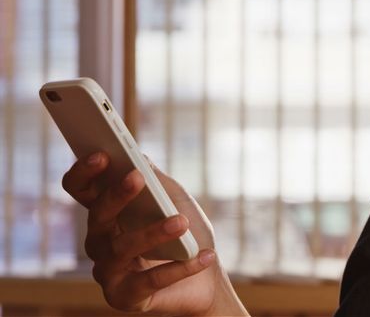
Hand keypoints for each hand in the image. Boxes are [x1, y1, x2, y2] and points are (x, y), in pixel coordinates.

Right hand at [61, 152, 247, 315]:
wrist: (207, 281)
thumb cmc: (187, 235)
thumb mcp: (175, 201)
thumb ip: (156, 180)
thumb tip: (138, 156)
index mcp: (108, 214)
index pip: (81, 189)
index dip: (84, 172)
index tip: (101, 154)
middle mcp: (100, 242)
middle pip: (97, 216)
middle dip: (116, 196)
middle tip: (136, 177)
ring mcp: (109, 272)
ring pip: (122, 248)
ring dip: (153, 233)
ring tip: (181, 223)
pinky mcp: (124, 297)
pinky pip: (149, 281)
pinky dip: (179, 268)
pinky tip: (203, 256)